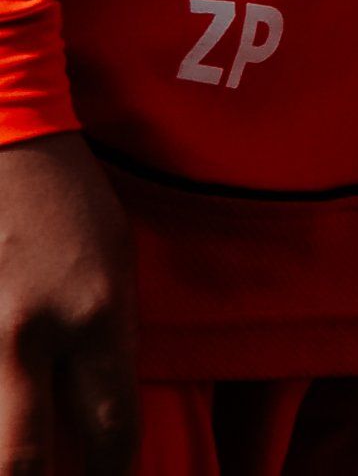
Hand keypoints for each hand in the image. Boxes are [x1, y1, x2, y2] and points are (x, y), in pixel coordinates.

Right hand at [0, 133, 132, 474]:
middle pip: (23, 460)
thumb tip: (100, 411)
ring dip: (7, 451)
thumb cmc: (72, 205)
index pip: (111, 429)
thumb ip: (110, 338)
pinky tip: (5, 404)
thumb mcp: (118, 266)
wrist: (8, 144)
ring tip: (22, 456)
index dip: (112, 472)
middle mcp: (34, 333)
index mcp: (97, 316)